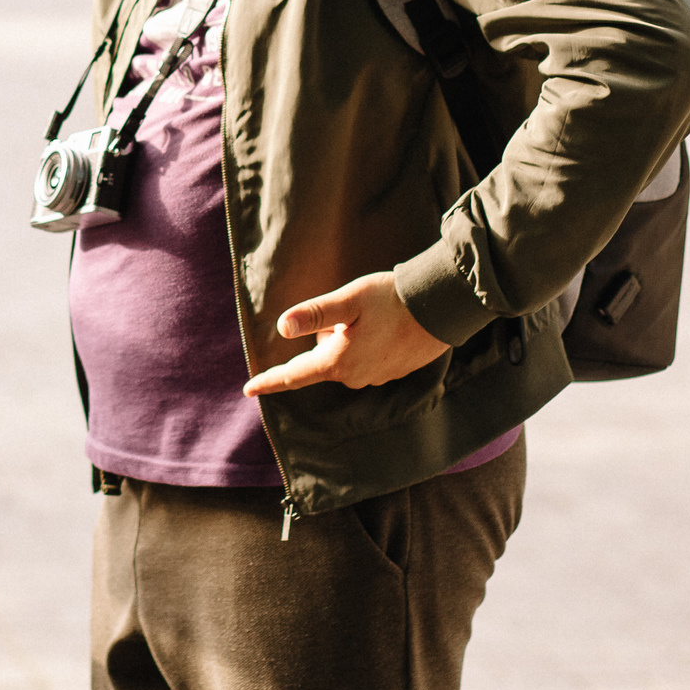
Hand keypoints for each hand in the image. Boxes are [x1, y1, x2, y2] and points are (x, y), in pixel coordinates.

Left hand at [242, 272, 448, 396]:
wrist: (441, 308)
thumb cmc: (392, 300)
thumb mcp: (348, 300)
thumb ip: (314, 314)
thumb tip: (282, 327)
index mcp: (338, 362)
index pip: (293, 375)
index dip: (269, 381)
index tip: (248, 389)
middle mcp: (354, 377)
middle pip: (319, 360)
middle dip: (323, 337)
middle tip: (346, 313)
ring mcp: (375, 378)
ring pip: (342, 358)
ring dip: (345, 339)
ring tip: (369, 317)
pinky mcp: (392, 372)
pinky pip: (364, 359)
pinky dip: (364, 343)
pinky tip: (381, 326)